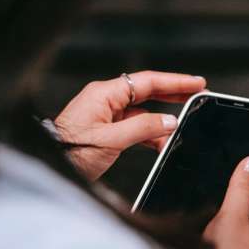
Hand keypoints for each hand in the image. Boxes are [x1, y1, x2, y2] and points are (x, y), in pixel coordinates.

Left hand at [54, 71, 206, 180]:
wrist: (51, 166)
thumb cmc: (69, 152)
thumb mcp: (111, 140)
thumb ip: (143, 128)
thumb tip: (169, 121)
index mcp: (104, 94)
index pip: (147, 82)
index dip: (175, 82)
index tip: (196, 83)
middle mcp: (105, 99)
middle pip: (147, 91)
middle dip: (173, 94)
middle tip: (197, 95)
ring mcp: (105, 114)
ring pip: (142, 111)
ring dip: (162, 120)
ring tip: (182, 127)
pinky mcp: (105, 129)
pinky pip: (134, 126)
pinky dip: (150, 133)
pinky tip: (162, 142)